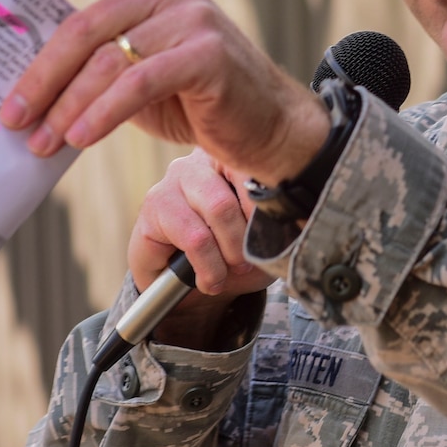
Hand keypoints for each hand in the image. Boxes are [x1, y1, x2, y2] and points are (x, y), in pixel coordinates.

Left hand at [0, 0, 329, 183]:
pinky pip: (138, 84)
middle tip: (10, 115)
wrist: (264, 125)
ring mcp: (191, 18)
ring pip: (106, 61)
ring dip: (65, 107)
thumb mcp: (137, 67)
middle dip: (40, 76)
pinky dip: (102, 114)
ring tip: (39, 142)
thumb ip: (96, 59)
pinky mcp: (206, 56)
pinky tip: (80, 138)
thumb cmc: (191, 97)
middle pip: (84, 27)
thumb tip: (25, 87)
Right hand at [130, 150, 274, 341]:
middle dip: (244, 238)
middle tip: (245, 262)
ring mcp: (173, 179)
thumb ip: (276, 226)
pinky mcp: (155, 205)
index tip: (278, 232)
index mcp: (232, 159)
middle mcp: (201, 161)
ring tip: (227, 273)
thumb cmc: (229, 254)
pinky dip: (208, 267)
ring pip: (217, 210)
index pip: (257, 168)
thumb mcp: (263, 241)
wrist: (188, 286)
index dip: (270, 205)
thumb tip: (291, 224)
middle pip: (238, 192)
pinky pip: (193, 236)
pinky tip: (208, 279)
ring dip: (227, 253)